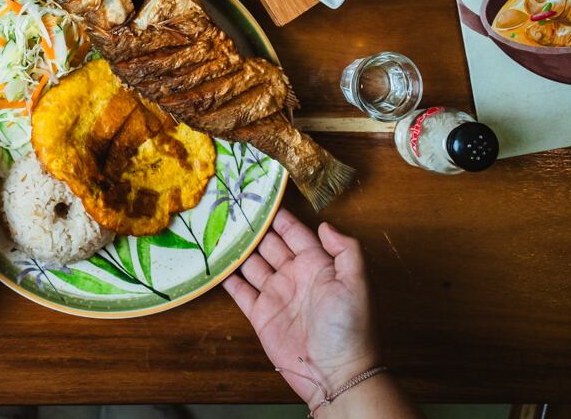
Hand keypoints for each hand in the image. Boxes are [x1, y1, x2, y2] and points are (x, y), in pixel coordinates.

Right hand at [224, 210, 379, 408]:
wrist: (335, 374)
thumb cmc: (349, 328)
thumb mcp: (357, 283)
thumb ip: (346, 250)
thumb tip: (324, 223)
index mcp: (317, 265)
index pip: (295, 232)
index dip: (278, 216)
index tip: (260, 196)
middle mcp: (294, 275)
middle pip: (269, 244)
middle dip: (252, 227)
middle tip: (230, 206)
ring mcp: (276, 294)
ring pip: (251, 263)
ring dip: (237, 249)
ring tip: (217, 228)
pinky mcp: (260, 314)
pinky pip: (240, 291)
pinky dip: (226, 277)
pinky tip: (214, 262)